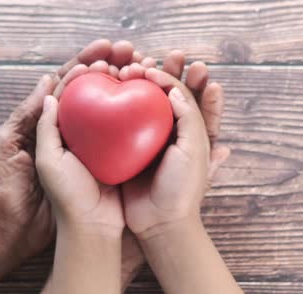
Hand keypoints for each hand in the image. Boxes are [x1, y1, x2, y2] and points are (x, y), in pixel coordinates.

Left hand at [0, 40, 143, 259]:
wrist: (91, 231)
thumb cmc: (64, 198)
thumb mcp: (47, 161)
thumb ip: (45, 127)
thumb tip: (48, 91)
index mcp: (58, 134)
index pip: (67, 93)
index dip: (81, 73)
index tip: (99, 58)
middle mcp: (80, 136)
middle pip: (93, 95)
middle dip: (107, 73)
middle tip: (125, 57)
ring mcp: (102, 146)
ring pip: (113, 108)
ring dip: (124, 88)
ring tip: (140, 72)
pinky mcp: (121, 157)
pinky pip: (129, 129)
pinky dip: (137, 113)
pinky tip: (150, 99)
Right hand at [118, 60, 230, 238]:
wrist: (160, 223)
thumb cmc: (182, 188)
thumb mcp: (194, 149)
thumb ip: (190, 116)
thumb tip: (175, 87)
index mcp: (191, 130)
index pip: (184, 94)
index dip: (175, 76)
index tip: (161, 66)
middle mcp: (169, 132)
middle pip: (163, 94)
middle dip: (157, 73)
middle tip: (143, 60)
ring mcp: (146, 140)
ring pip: (140, 104)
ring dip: (134, 85)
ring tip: (124, 70)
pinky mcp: (126, 151)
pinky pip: (119, 123)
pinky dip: (114, 106)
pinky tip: (108, 90)